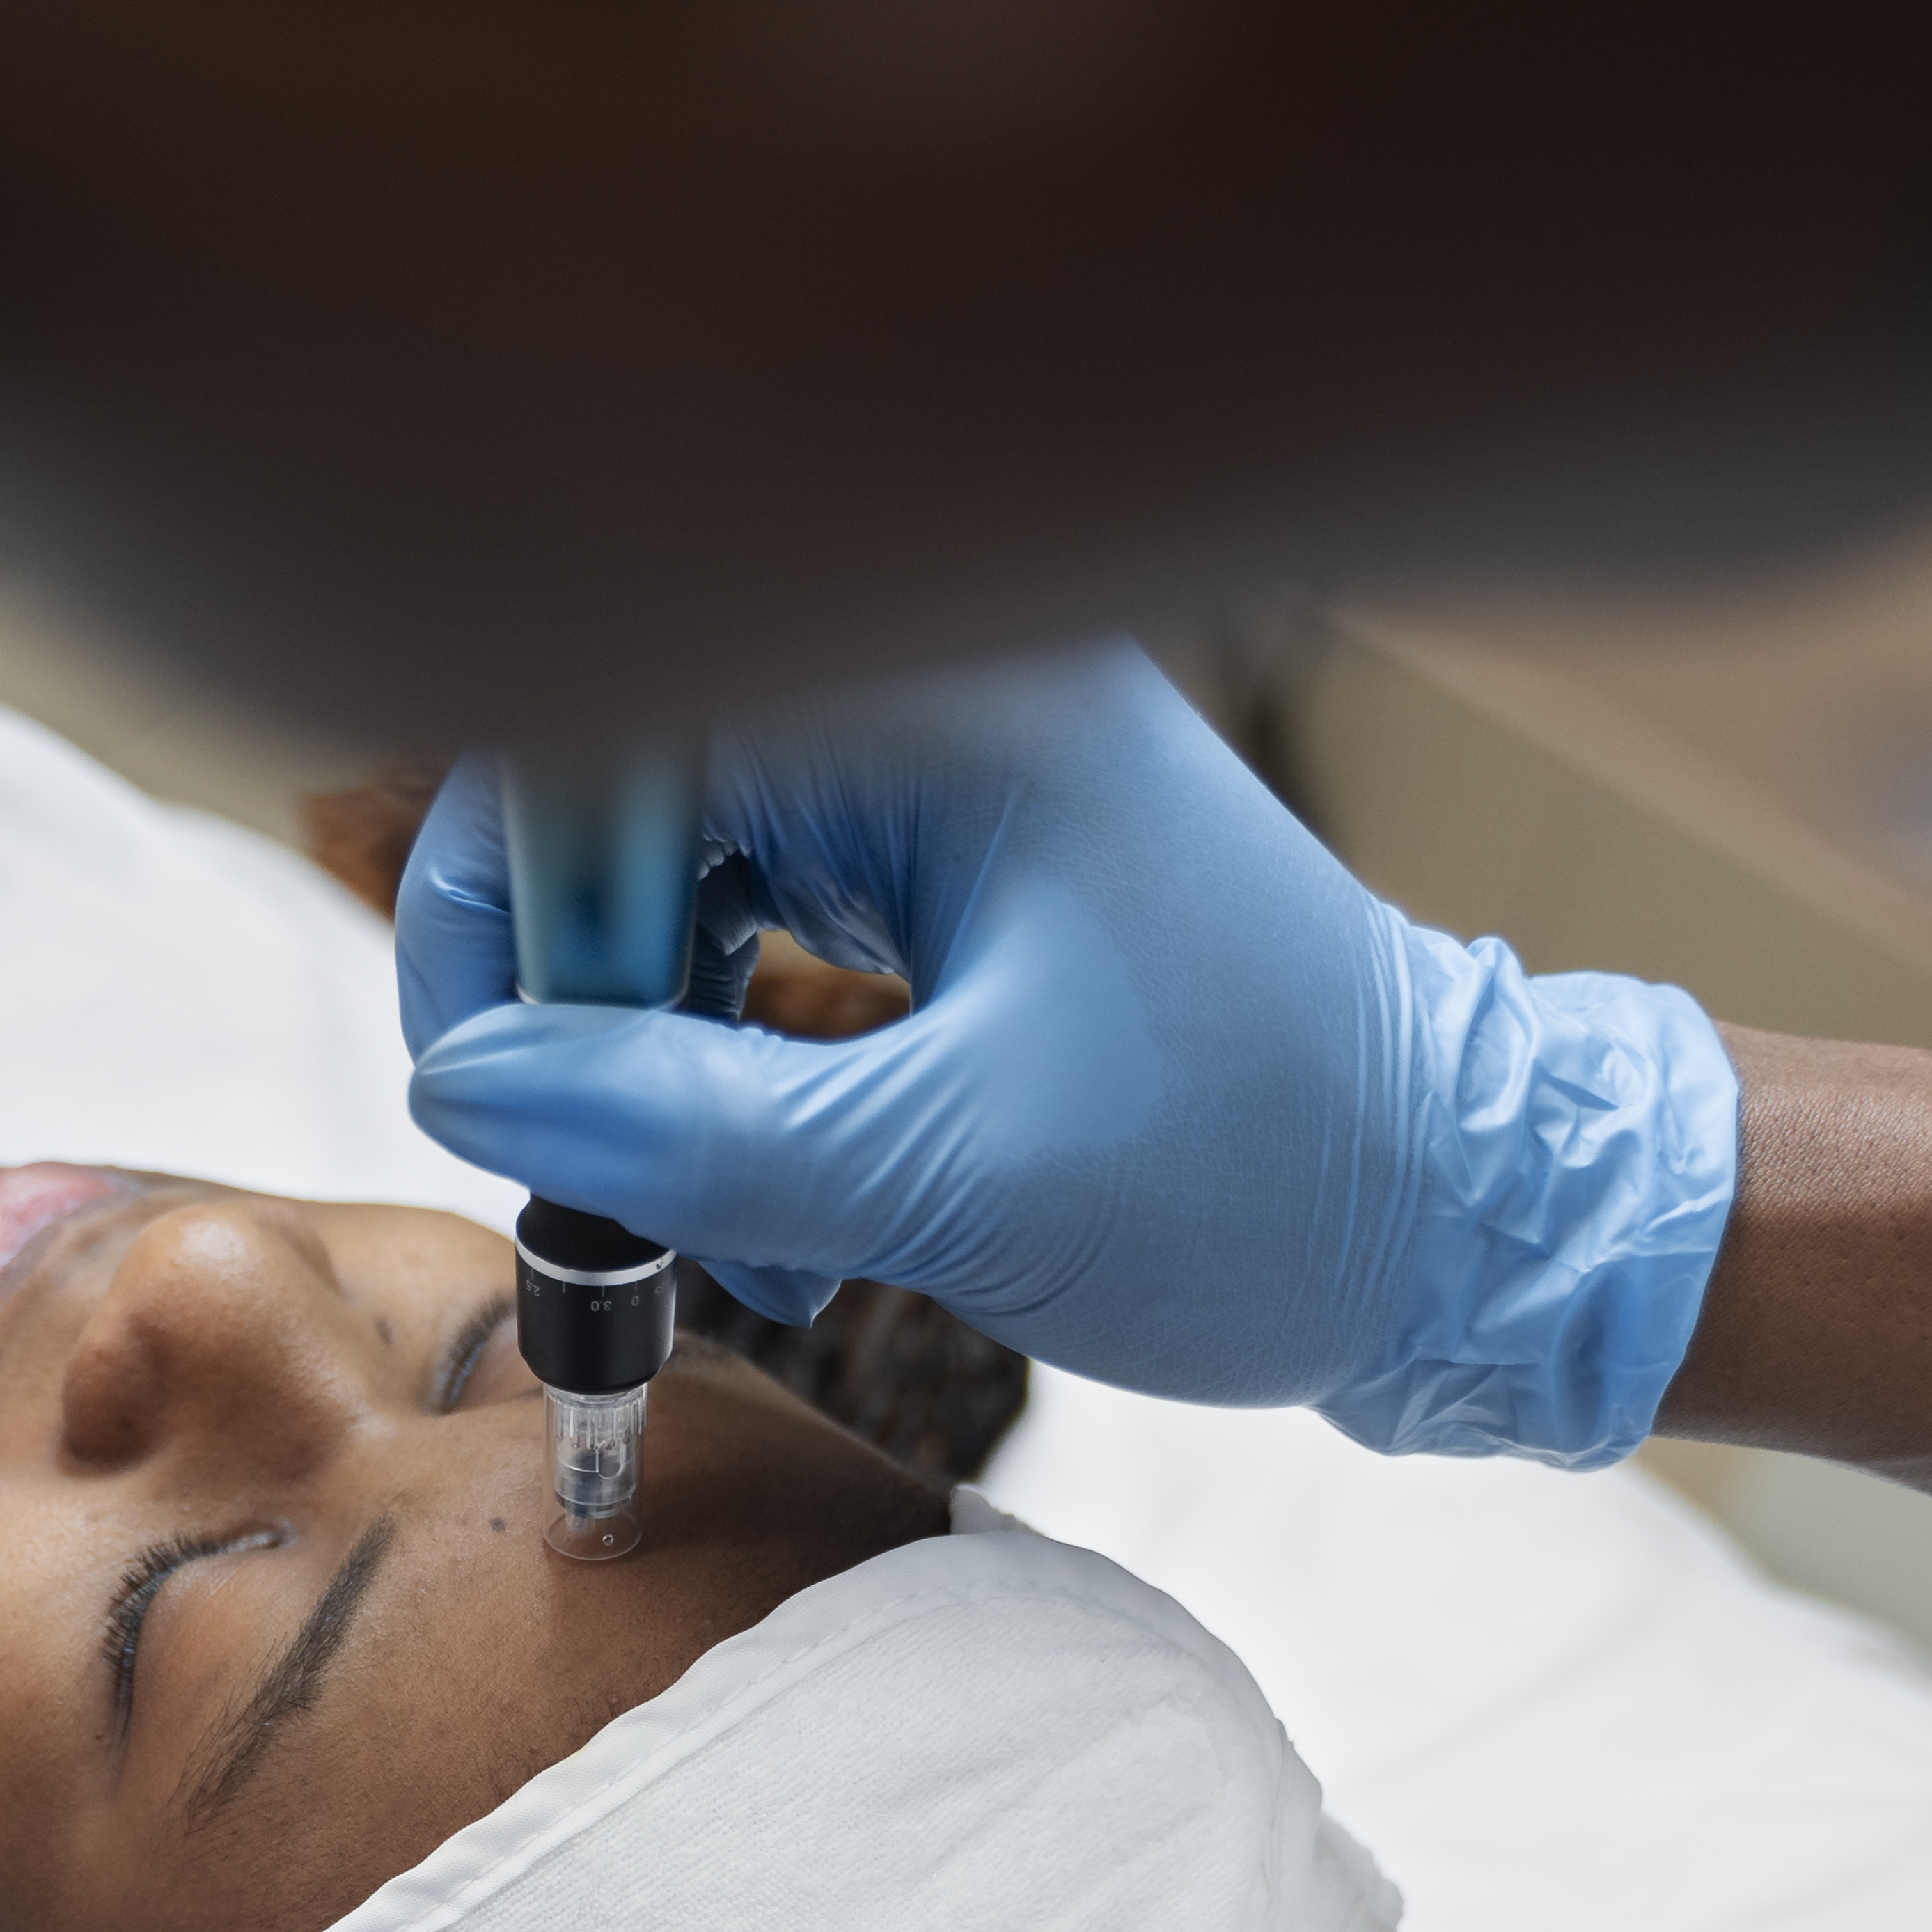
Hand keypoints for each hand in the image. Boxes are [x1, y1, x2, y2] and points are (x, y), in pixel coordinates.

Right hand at [398, 643, 1745, 1463]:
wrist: (1468, 1224)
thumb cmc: (1258, 1183)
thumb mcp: (945, 1178)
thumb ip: (683, 1129)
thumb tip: (463, 1085)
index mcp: (945, 706)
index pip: (601, 728)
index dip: (511, 902)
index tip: (507, 1081)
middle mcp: (940, 694)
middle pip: (624, 801)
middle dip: (583, 1010)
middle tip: (603, 1187)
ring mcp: (955, 772)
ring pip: (682, 882)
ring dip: (654, 1067)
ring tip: (716, 1237)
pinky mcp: (967, 860)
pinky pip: (764, 927)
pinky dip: (734, 1074)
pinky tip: (777, 1223)